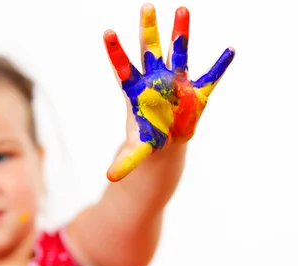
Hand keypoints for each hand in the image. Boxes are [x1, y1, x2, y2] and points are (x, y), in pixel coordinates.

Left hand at [104, 3, 234, 181]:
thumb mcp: (137, 151)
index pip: (123, 68)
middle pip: (150, 51)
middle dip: (148, 29)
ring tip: (182, 8)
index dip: (115, 52)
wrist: (165, 140)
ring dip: (181, 33)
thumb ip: (127, 160)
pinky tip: (229, 51)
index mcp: (135, 91)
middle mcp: (155, 80)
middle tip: (145, 6)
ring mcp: (176, 82)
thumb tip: (111, 176)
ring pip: (178, 53)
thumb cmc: (146, 140)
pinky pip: (210, 76)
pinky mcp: (196, 91)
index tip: (107, 32)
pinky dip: (219, 66)